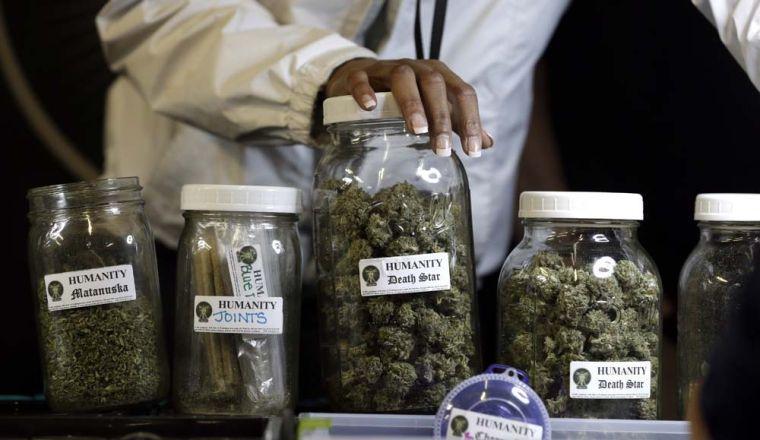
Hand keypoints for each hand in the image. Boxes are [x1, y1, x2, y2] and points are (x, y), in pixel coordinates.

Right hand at [325, 58, 493, 156]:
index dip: (471, 121)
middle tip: (442, 148)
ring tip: (417, 130)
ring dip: (412, 103)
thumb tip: (487, 144)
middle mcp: (417, 68)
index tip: (473, 151)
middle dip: (441, 117)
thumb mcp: (433, 107)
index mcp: (439, 75)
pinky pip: (362, 79)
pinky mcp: (360, 74)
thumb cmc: (405, 96)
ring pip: (403, 78)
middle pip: (435, 84)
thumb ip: (457, 123)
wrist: (364, 79)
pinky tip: (370, 108)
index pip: (462, 93)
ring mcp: (387, 69)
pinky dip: (366, 91)